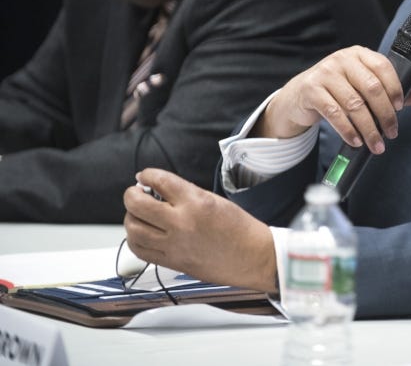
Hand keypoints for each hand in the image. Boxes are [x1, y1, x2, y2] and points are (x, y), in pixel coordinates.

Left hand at [123, 168, 277, 292]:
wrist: (253, 257)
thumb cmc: (239, 229)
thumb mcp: (214, 200)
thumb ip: (185, 194)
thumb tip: (159, 191)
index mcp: (196, 202)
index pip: (159, 181)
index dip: (148, 175)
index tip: (145, 176)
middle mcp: (181, 223)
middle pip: (137, 205)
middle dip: (131, 194)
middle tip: (136, 192)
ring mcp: (174, 244)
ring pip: (133, 228)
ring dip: (131, 217)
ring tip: (138, 214)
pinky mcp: (172, 261)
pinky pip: (140, 250)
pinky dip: (135, 239)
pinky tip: (143, 233)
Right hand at [253, 45, 410, 153]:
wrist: (300, 95)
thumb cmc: (338, 89)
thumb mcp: (362, 85)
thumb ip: (390, 90)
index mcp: (359, 55)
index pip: (383, 67)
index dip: (395, 88)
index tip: (401, 108)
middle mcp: (342, 60)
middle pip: (371, 88)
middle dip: (385, 114)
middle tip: (392, 133)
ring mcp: (325, 73)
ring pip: (354, 104)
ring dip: (368, 128)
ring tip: (376, 144)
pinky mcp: (312, 90)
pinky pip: (334, 113)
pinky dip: (348, 130)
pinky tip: (356, 140)